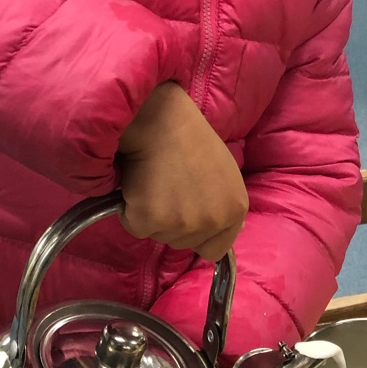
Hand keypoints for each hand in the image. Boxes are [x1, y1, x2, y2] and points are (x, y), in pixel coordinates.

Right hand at [117, 83, 247, 261]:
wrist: (159, 117)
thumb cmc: (189, 137)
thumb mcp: (225, 172)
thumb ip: (225, 205)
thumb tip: (228, 233)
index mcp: (235, 209)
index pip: (216, 249)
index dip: (198, 233)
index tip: (186, 211)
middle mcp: (212, 221)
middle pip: (184, 244)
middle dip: (173, 222)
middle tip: (167, 185)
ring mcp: (181, 223)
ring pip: (159, 236)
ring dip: (152, 215)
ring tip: (154, 180)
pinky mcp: (149, 220)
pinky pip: (135, 226)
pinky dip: (131, 209)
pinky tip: (138, 182)